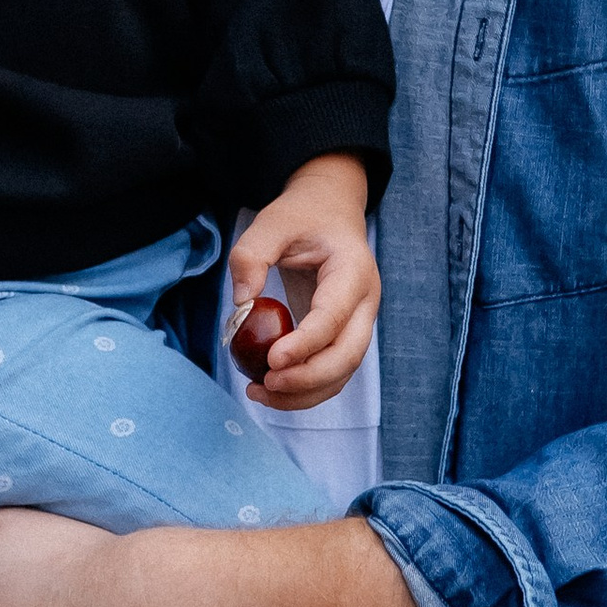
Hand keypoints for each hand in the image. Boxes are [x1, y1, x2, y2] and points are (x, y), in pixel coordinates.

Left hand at [228, 154, 377, 406]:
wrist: (329, 212)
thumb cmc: (302, 216)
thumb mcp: (272, 222)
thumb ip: (251, 255)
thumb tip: (241, 302)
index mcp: (352, 270)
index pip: (334, 317)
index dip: (306, 344)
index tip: (272, 360)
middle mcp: (364, 303)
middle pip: (348, 355)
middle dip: (308, 379)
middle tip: (265, 384)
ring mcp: (358, 323)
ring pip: (342, 372)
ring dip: (305, 393)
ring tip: (259, 394)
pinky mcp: (343, 337)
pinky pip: (331, 373)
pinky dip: (305, 389)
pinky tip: (270, 389)